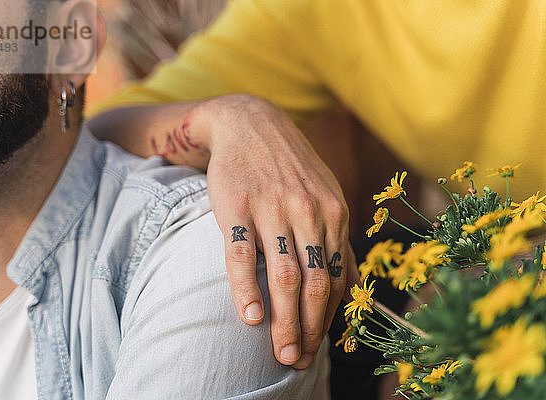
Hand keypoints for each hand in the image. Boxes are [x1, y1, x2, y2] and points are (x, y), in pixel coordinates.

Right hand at [197, 95, 358, 367]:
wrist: (250, 123)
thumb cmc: (288, 167)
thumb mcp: (325, 194)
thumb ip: (335, 238)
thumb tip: (348, 286)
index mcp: (334, 212)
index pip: (336, 278)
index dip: (328, 319)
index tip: (316, 347)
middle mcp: (309, 211)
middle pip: (314, 283)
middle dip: (309, 329)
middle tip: (297, 360)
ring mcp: (273, 207)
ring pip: (284, 274)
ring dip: (284, 320)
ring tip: (280, 352)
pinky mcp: (238, 204)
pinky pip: (243, 254)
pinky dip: (247, 289)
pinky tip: (250, 317)